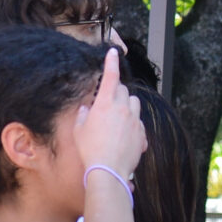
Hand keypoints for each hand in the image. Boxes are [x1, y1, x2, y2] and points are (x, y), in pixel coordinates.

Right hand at [72, 48, 143, 180]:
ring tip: (117, 119)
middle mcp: (123, 108)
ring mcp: (135, 121)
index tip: (113, 52)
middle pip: (123, 90)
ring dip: (127, 106)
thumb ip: (84, 114)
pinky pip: (139, 123)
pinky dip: (132, 125)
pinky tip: (124, 137)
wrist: (108, 170)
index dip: (111, 62)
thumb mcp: (79, 129)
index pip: (110, 75)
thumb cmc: (90, 149)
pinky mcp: (142, 134)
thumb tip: (87, 108)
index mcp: (105, 103)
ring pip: (134, 104)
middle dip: (116, 92)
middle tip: (107, 103)